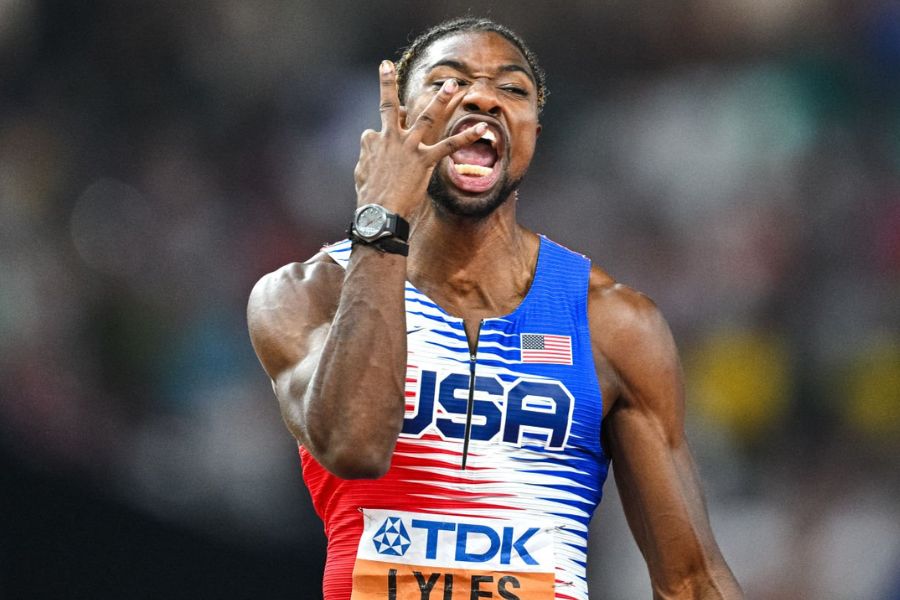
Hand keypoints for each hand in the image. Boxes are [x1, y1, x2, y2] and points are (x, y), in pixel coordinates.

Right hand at [353, 60, 486, 217]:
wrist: (378, 213)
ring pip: (427, 117)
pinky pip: (449, 145)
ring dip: (441, 99)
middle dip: (387, 83)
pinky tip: (482, 128)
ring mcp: (409, 147)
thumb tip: (369, 144)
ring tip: (453, 84)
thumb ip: (366, 156)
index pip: (377, 129)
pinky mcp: (424, 160)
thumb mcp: (361, 173)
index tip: (383, 151)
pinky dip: (467, 136)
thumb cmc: (369, 198)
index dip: (380, 139)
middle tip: (387, 64)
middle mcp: (390, 138)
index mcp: (373, 142)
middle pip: (389, 105)